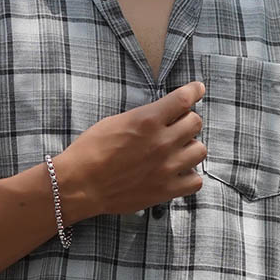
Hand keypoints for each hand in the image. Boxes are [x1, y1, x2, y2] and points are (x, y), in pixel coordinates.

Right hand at [54, 81, 206, 218]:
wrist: (80, 185)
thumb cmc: (90, 151)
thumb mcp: (115, 122)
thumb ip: (144, 117)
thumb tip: (162, 114)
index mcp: (147, 120)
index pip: (184, 99)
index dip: (194, 91)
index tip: (198, 89)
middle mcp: (162, 142)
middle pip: (196, 123)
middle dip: (187, 121)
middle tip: (176, 127)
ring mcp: (166, 167)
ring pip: (200, 150)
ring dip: (190, 148)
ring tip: (177, 151)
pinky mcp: (166, 190)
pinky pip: (195, 181)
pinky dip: (189, 176)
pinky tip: (177, 173)